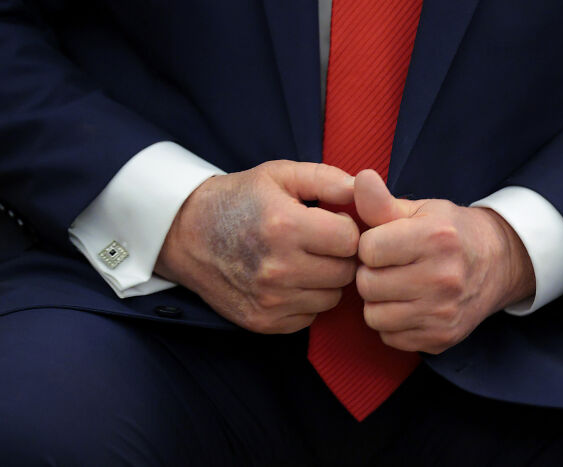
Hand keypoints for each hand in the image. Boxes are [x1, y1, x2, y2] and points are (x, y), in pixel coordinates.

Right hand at [155, 160, 359, 333]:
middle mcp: (277, 269)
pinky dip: (307, 301)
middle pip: (346, 273)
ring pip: (332, 298)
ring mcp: (269, 301)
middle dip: (341, 256)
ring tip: (305, 260)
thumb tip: (365, 190)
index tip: (332, 223)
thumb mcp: (279, 175)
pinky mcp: (263, 322)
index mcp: (284, 226)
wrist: (186, 234)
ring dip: (326, 280)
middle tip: (321, 243)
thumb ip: (326, 178)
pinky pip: (311, 317)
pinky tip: (290, 281)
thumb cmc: (239, 200)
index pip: (351, 241)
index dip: (347, 229)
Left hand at [354, 170, 534, 353]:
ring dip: (378, 302)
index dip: (370, 245)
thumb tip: (360, 178)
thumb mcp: (420, 210)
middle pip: (367, 285)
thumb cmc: (450, 232)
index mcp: (436, 238)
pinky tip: (409, 305)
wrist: (498, 264)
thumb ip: (382, 201)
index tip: (384, 243)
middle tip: (390, 266)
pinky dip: (392, 324)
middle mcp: (443, 278)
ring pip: (374, 316)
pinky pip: (390, 337)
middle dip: (371, 274)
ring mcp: (443, 313)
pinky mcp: (441, 338)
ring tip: (397, 286)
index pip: (368, 250)